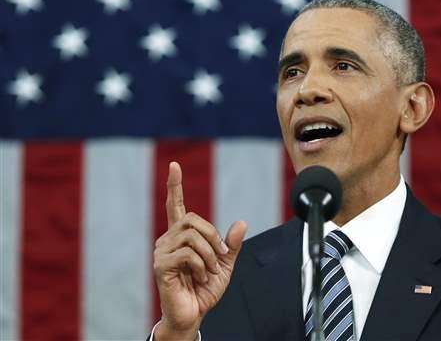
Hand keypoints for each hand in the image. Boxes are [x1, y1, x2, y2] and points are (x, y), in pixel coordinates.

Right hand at [153, 162, 246, 338]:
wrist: (193, 314)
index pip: (176, 205)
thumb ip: (231, 244)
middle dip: (213, 236)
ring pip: (192, 236)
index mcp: (181, 237)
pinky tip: (199, 277)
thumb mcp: (224, 264)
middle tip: (221, 256)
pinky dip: (201, 265)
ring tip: (208, 271)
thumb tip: (241, 222)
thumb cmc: (204, 289)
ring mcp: (162, 252)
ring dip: (209, 254)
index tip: (173, 165)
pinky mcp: (161, 266)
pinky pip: (188, 254)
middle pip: (193, 219)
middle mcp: (168, 240)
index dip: (174, 186)